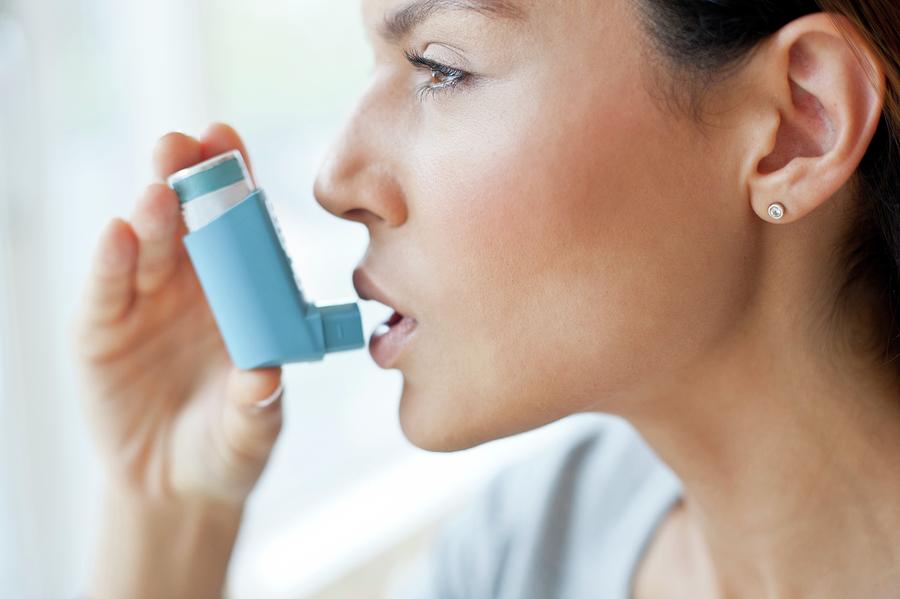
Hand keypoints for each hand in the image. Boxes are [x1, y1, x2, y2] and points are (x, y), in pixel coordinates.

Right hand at [71, 123, 283, 505]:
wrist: (175, 487)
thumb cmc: (228, 447)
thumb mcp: (251, 429)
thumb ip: (258, 404)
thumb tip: (264, 375)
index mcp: (240, 293)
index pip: (240, 228)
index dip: (236, 185)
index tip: (230, 142)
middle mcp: (193, 287)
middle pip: (188, 221)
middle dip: (185, 178)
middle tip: (186, 144)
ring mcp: (145, 304)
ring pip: (147, 245)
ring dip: (151, 214)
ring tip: (159, 191)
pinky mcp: (102, 330)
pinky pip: (108, 288)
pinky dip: (112, 261)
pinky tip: (118, 233)